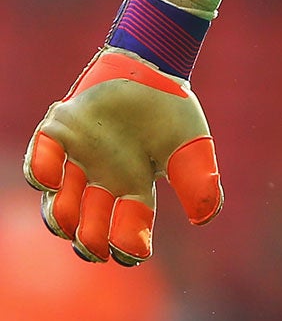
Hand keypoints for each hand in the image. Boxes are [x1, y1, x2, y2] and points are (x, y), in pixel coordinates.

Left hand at [24, 49, 222, 264]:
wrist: (148, 67)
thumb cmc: (170, 110)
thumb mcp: (191, 146)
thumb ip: (198, 179)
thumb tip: (205, 218)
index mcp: (133, 189)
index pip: (125, 230)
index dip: (128, 246)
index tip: (135, 252)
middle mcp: (100, 183)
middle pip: (86, 228)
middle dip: (90, 242)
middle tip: (96, 245)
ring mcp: (76, 161)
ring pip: (57, 206)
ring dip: (61, 218)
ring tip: (69, 223)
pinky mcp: (57, 135)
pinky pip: (38, 163)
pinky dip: (41, 174)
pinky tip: (54, 178)